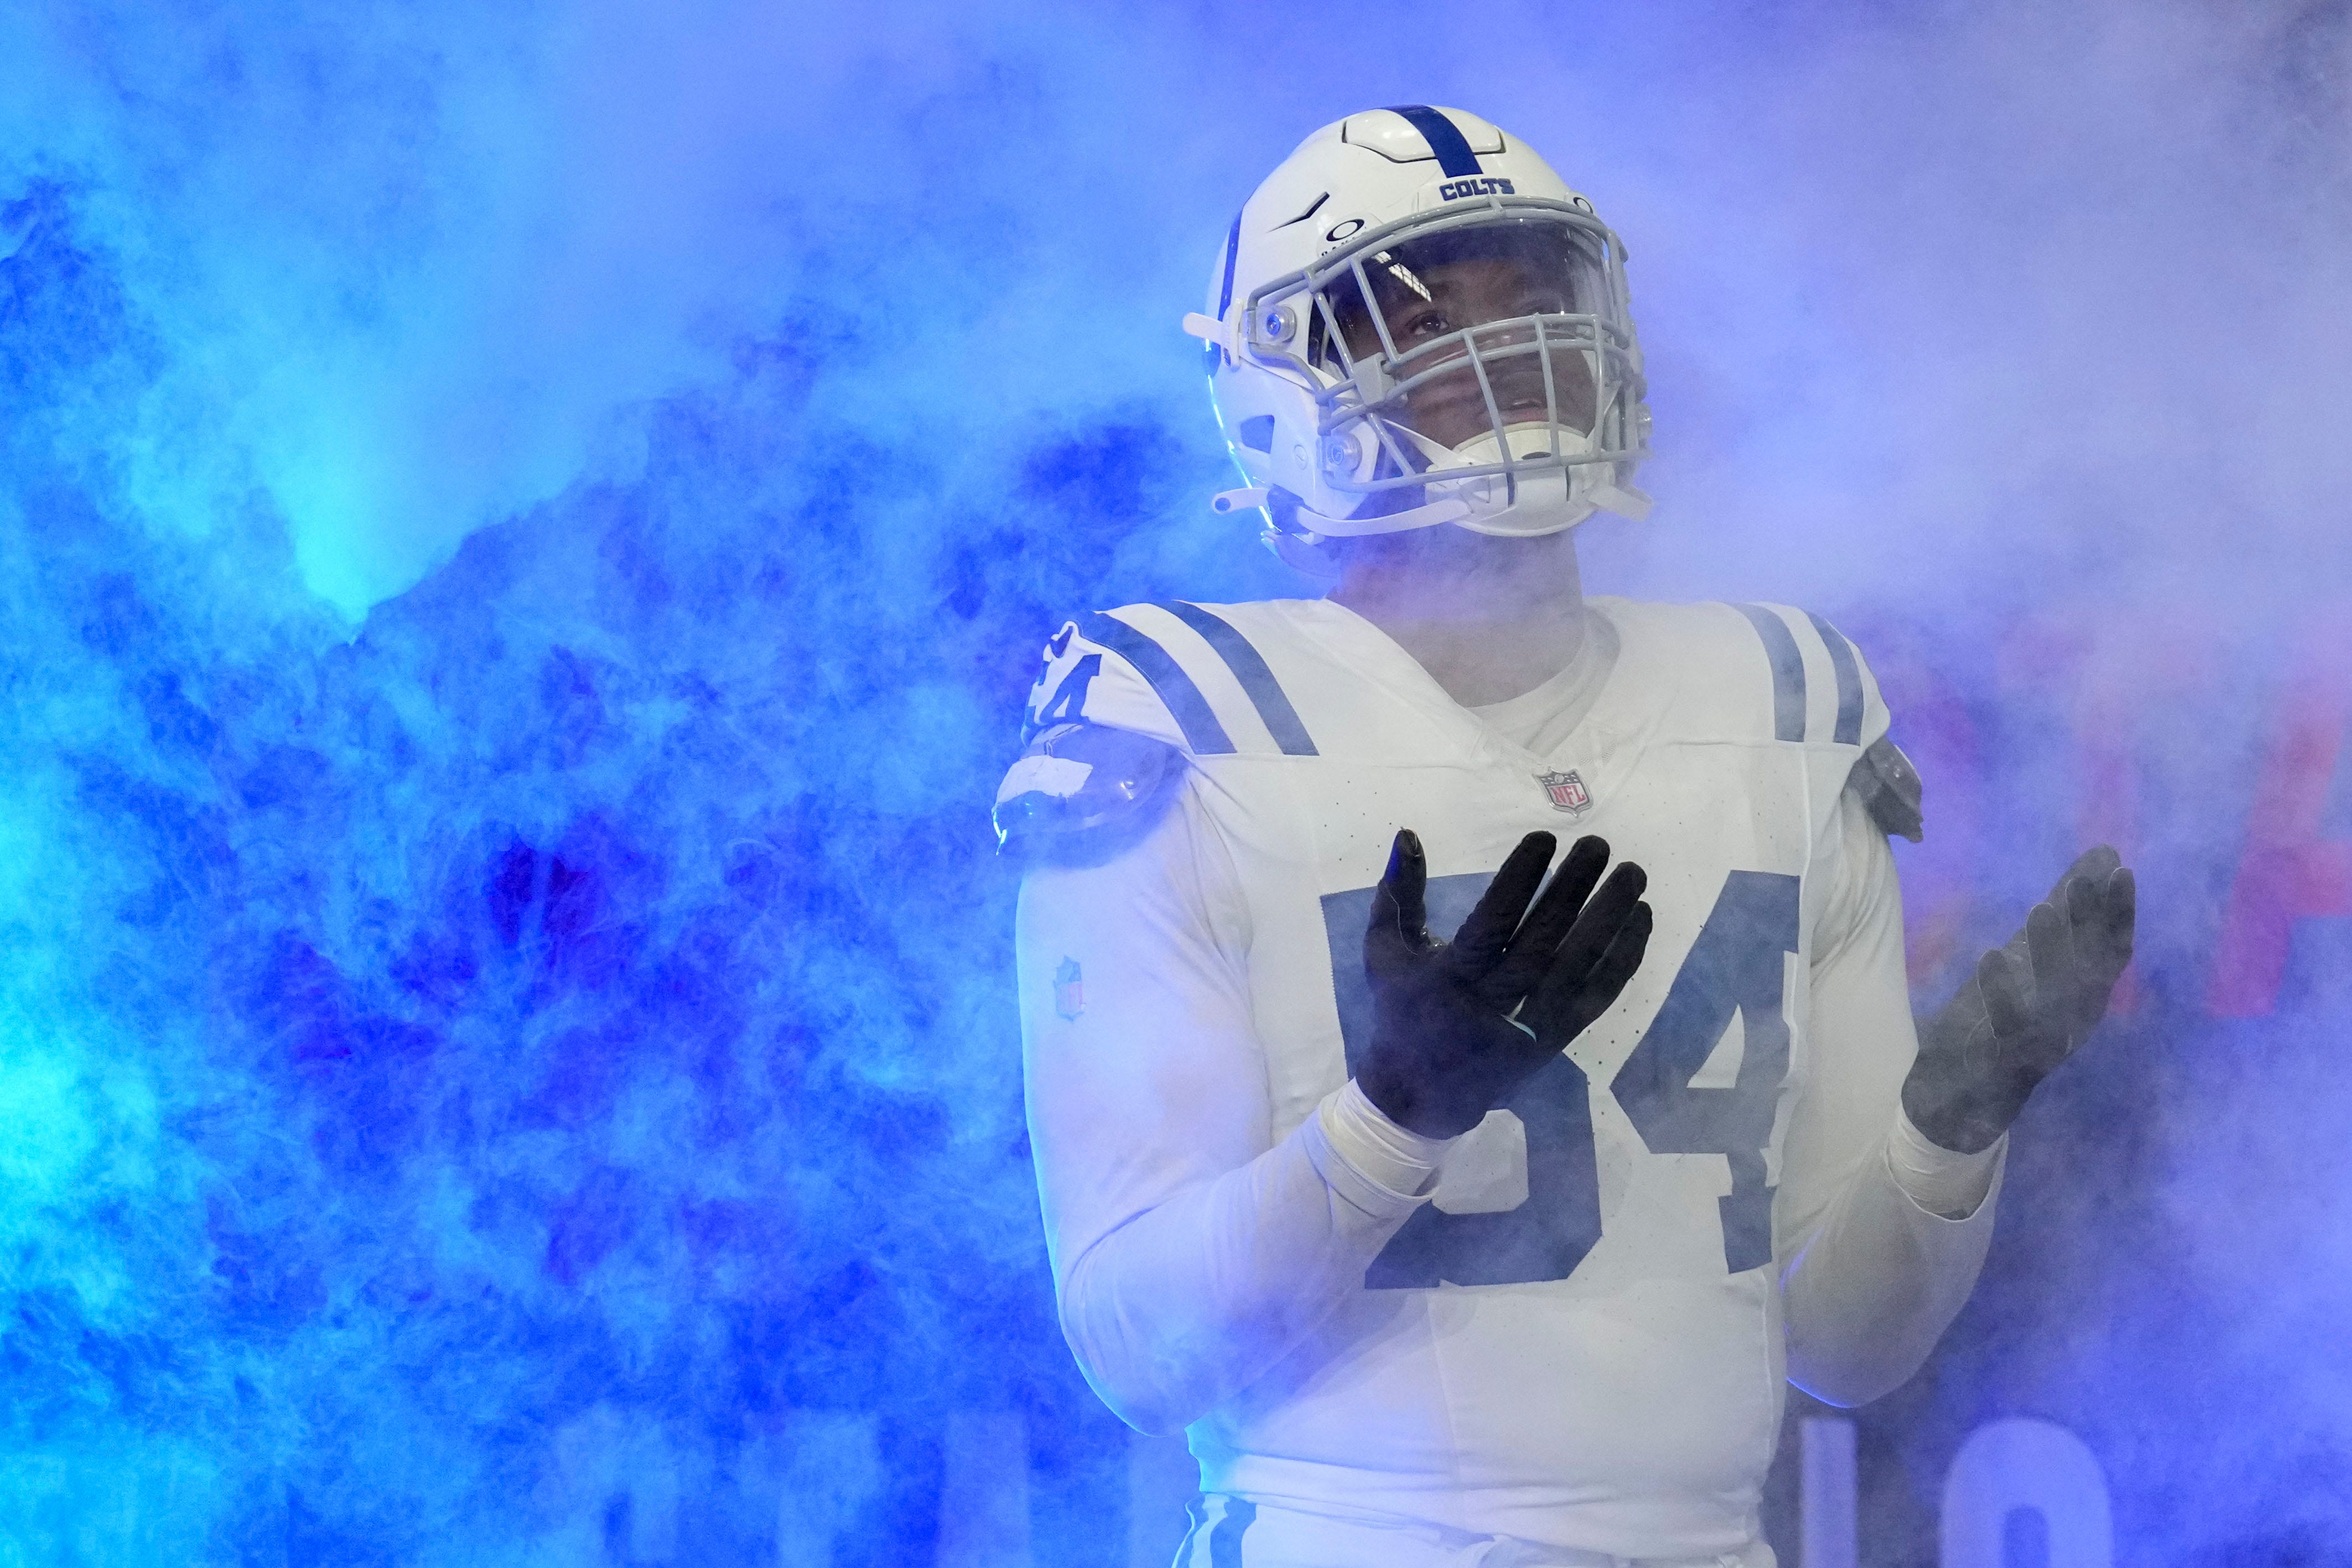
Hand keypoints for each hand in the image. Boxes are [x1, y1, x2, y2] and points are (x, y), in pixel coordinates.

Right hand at [1357, 828, 1651, 1138]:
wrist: (1419, 1096)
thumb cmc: (1402, 1012)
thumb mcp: (1385, 953)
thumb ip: (1398, 895)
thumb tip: (1407, 834)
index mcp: (1448, 979)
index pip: (1491, 922)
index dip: (1520, 879)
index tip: (1546, 839)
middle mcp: (1490, 1004)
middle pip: (1542, 941)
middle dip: (1573, 890)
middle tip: (1599, 846)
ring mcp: (1529, 1026)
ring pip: (1578, 968)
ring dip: (1610, 919)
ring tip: (1634, 874)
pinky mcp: (1556, 1041)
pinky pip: (1597, 997)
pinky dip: (1623, 958)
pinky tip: (1639, 919)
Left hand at [1902, 845, 2136, 1153]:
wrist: (1962, 1095)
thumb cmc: (2004, 1015)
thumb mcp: (2036, 958)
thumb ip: (2067, 911)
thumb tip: (2103, 854)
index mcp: (2085, 994)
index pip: (2112, 950)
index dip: (2120, 914)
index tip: (2122, 871)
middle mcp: (2075, 1018)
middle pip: (2089, 968)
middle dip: (2088, 925)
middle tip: (2083, 880)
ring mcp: (2045, 1043)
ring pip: (2056, 997)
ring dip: (2051, 953)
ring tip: (2040, 909)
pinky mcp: (2006, 1062)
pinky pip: (2010, 1028)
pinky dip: (2003, 993)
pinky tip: (1992, 958)